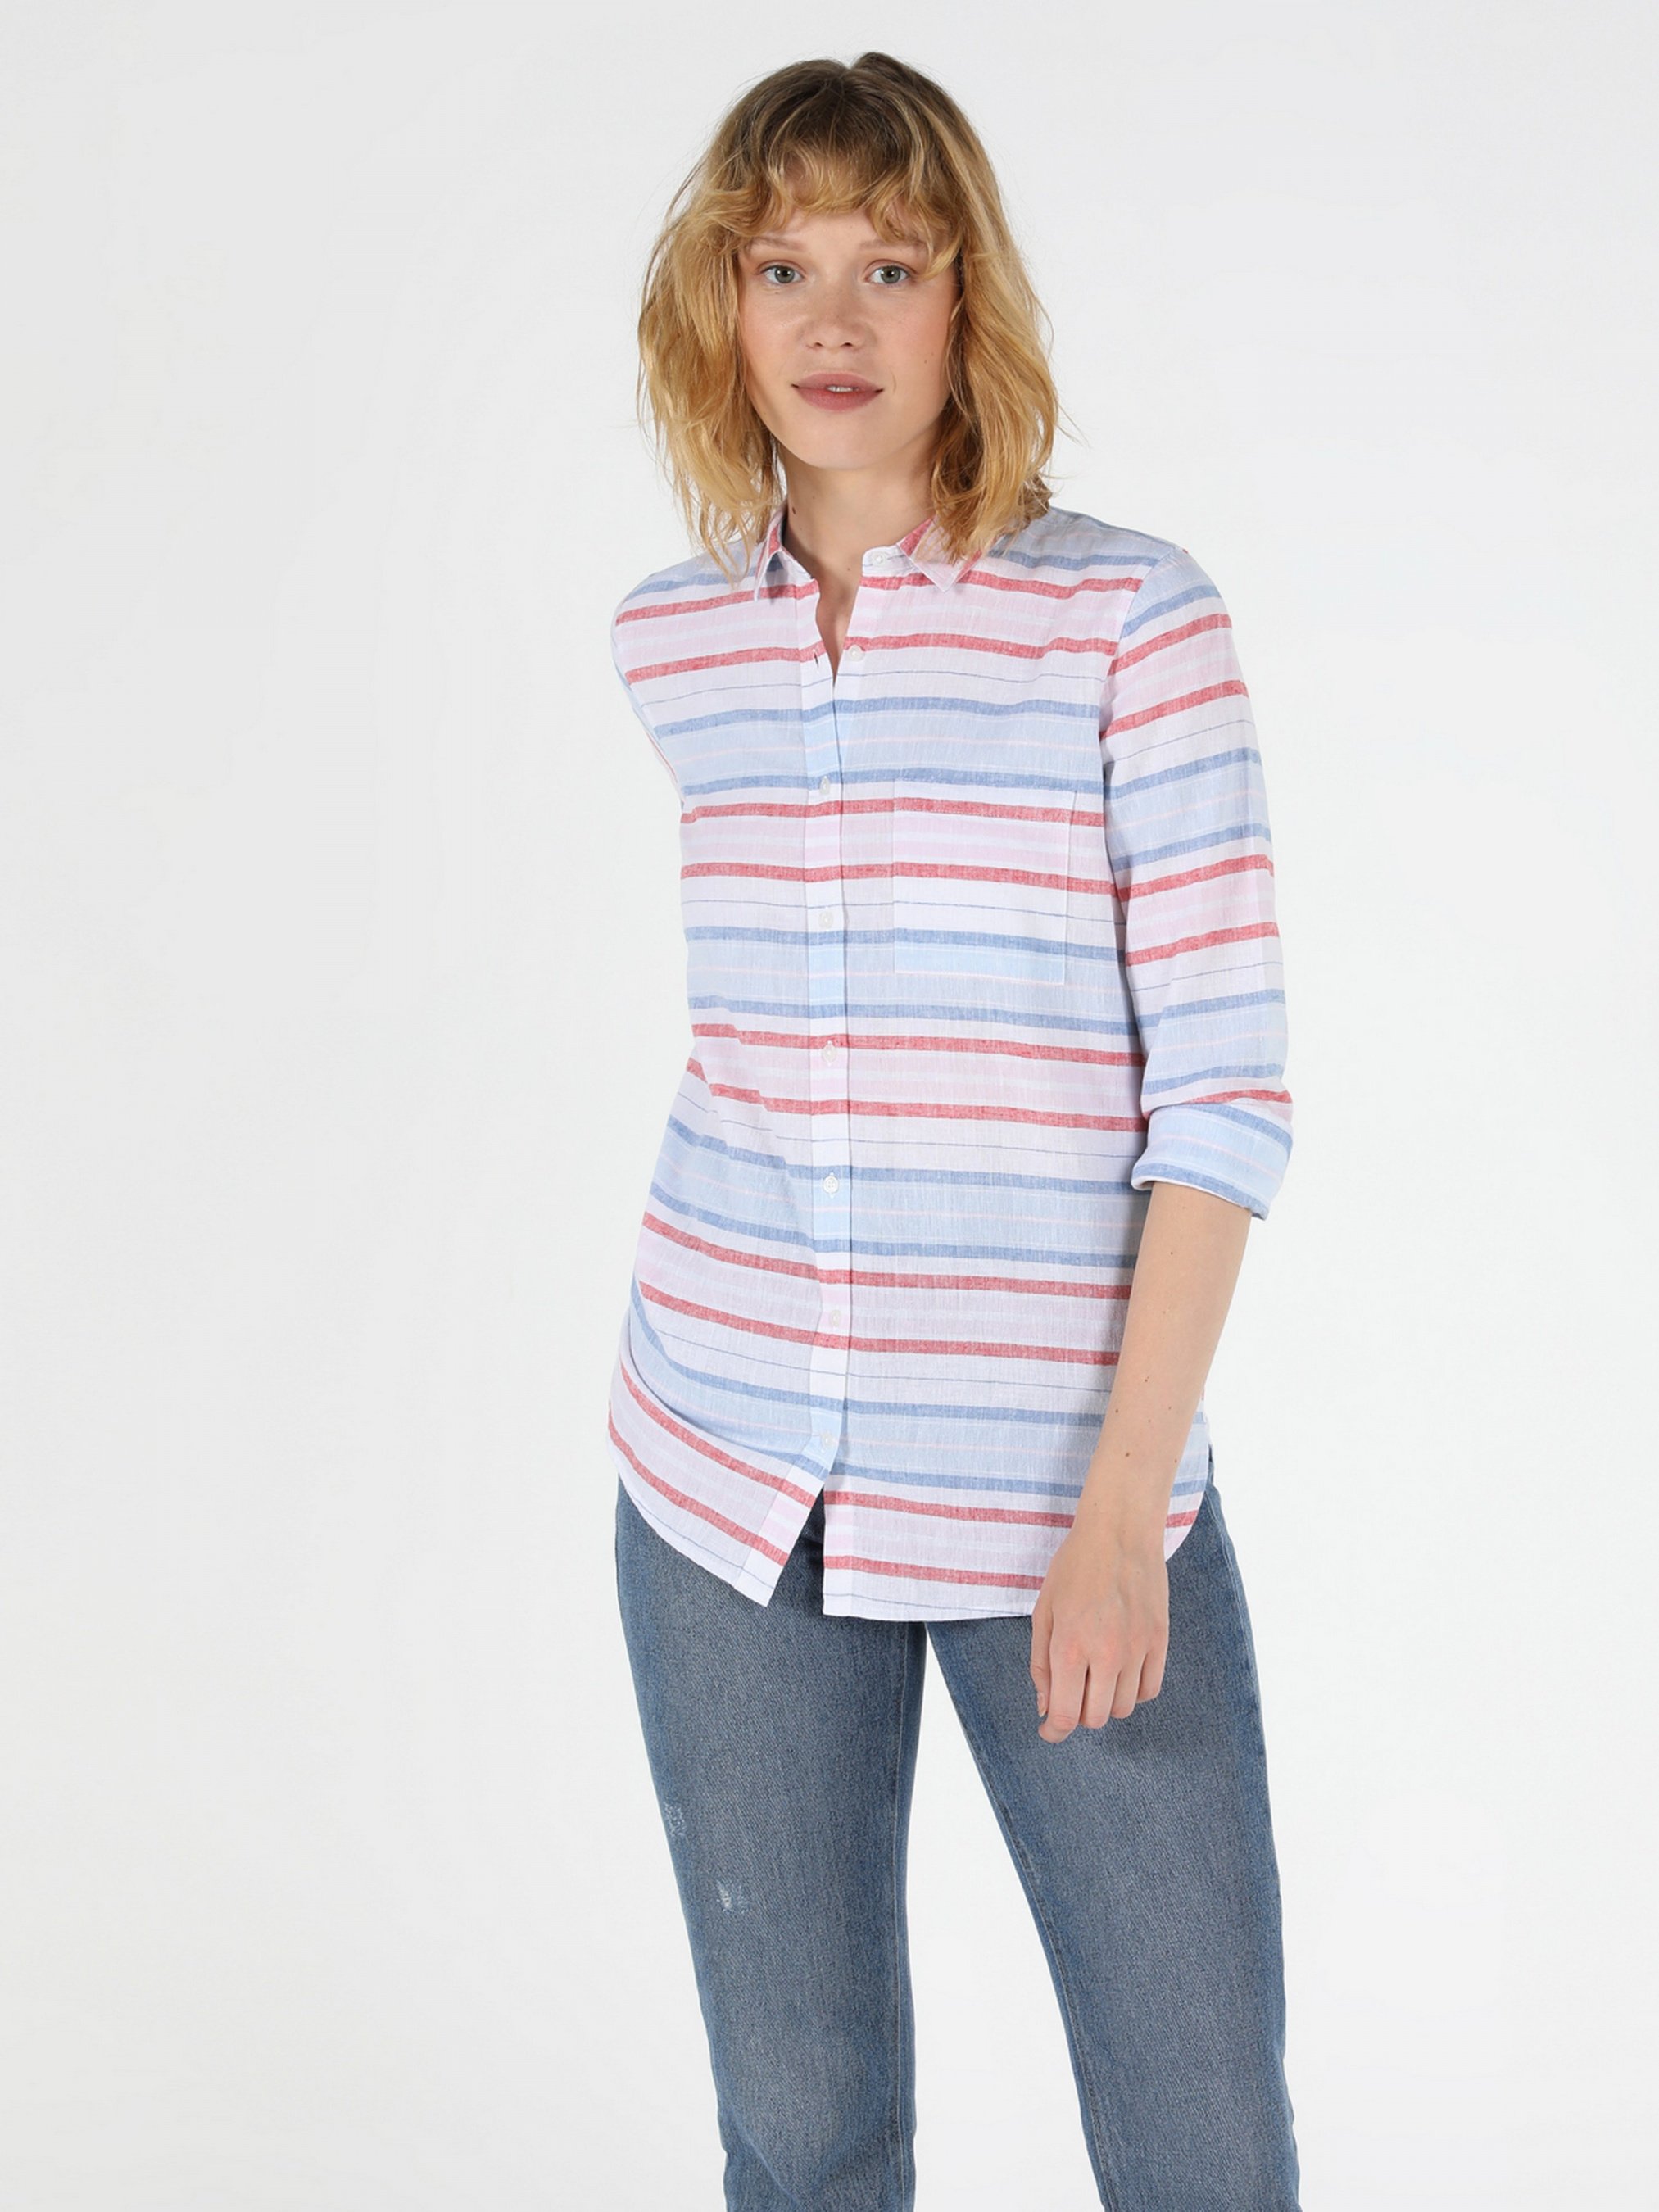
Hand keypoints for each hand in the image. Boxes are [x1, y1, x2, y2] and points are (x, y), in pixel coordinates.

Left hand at [1028, 1504, 1168, 1742]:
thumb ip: (1041, 1665)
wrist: (1119, 1532)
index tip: (1049, 1730)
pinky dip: (1134, 1690)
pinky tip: (1121, 1671)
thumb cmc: (1073, 1568)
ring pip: (1125, 1708)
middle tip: (1072, 1691)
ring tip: (1097, 1674)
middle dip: (1079, 1712)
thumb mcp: (1044, 1612)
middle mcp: (1106, 1654)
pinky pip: (1151, 1690)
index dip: (1055, 1731)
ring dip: (1107, 1701)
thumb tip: (1046, 1708)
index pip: (1066, 1715)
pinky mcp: (1160, 1641)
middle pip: (1097, 1717)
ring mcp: (1137, 1649)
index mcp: (1070, 1647)